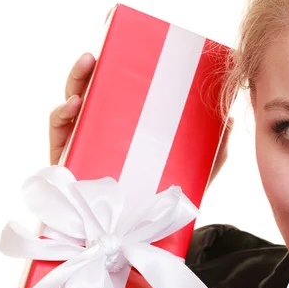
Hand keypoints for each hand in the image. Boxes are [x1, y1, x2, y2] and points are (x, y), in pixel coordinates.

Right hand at [48, 53, 231, 184]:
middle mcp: (103, 132)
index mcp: (128, 129)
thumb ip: (213, 150)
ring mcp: (83, 144)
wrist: (140, 238)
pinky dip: (61, 115)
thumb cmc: (162, 201)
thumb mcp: (193, 173)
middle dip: (92, 68)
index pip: (120, 94)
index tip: (122, 49)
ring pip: (72, 104)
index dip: (117, 70)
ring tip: (87, 67)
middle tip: (98, 52)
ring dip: (75, 82)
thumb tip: (230, 120)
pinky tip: (74, 106)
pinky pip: (58, 133)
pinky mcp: (67, 162)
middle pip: (93, 93)